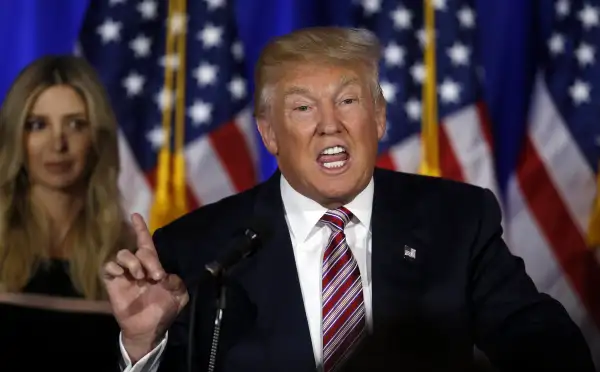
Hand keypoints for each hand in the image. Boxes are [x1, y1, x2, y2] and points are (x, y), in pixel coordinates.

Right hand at [102, 213, 188, 361]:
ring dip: (133, 262)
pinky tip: (124, 275)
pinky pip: (108, 267)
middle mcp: (138, 266)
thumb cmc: (164, 310)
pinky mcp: (113, 283)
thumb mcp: (179, 296)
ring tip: (141, 277)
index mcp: (153, 266)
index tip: (136, 215)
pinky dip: (115, 267)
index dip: (140, 229)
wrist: (149, 329)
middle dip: (149, 259)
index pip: (146, 243)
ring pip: (122, 254)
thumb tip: (167, 275)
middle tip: (156, 275)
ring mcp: (124, 274)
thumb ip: (178, 282)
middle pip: (139, 249)